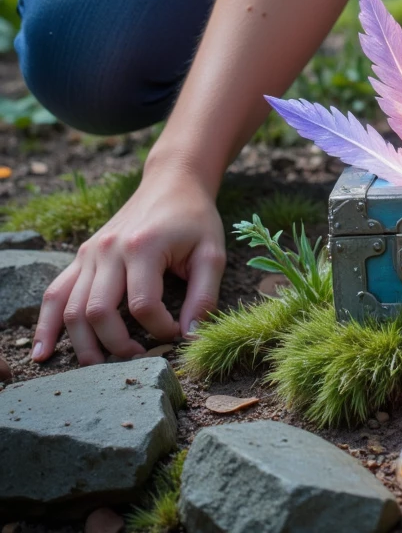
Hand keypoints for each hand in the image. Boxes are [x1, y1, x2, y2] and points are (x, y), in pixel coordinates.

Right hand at [32, 164, 225, 366]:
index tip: (177, 332)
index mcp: (143, 246)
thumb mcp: (212, 253)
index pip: (143, 306)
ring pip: (72, 310)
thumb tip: (191, 339)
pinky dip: (46, 325)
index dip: (160, 328)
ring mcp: (90, 253)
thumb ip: (204, 297)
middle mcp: (109, 249)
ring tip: (101, 367)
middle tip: (139, 359)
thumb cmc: (194, 218)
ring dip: (83, 345)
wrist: (171, 182)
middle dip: (117, 346)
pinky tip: (42, 353)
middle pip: (99, 312)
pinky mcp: (81, 256)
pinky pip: (55, 293)